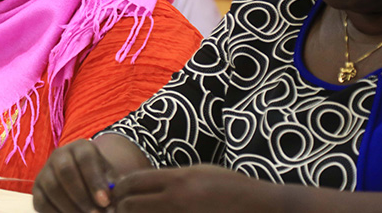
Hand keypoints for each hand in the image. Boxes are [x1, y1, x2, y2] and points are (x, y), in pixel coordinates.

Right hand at [33, 139, 117, 212]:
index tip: (105, 202)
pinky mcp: (36, 189)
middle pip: (65, 171)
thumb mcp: (109, 179)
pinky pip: (41, 202)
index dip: (94, 181)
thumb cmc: (100, 181)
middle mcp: (59, 155)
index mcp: (81, 147)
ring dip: (70, 207)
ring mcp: (45, 171)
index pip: (85, 158)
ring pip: (53, 187)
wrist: (84, 182)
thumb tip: (110, 204)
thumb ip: (112, 189)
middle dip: (81, 196)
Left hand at [111, 164, 277, 212]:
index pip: (133, 181)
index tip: (118, 193)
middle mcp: (177, 200)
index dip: (121, 188)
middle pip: (130, 205)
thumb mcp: (201, 172)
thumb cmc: (232, 188)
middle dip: (123, 207)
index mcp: (178, 179)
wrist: (263, 208)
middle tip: (121, 209)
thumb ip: (172, 177)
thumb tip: (143, 184)